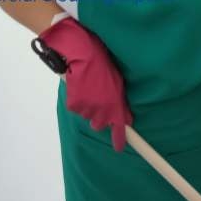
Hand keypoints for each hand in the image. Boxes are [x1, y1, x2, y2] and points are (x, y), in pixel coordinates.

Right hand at [38, 17, 132, 151]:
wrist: (82, 52)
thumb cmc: (102, 63)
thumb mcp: (117, 83)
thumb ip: (120, 103)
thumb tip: (126, 118)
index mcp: (116, 106)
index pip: (119, 129)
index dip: (119, 140)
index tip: (120, 148)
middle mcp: (103, 111)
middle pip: (99, 124)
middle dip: (99, 116)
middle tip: (97, 98)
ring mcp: (88, 109)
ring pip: (86, 115)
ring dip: (87, 105)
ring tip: (87, 86)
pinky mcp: (74, 105)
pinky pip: (75, 108)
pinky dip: (76, 99)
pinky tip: (77, 86)